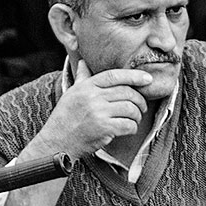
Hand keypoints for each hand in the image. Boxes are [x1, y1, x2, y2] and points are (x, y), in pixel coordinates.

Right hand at [39, 61, 153, 158]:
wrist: (57, 142)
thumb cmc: (66, 118)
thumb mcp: (72, 94)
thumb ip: (82, 78)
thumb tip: (82, 62)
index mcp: (87, 86)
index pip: (115, 75)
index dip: (134, 76)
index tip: (148, 79)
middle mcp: (93, 96)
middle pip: (126, 92)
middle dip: (140, 100)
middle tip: (142, 107)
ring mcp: (98, 112)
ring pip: (130, 109)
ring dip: (137, 116)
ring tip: (135, 120)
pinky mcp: (104, 128)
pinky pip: (128, 125)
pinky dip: (133, 128)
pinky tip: (129, 130)